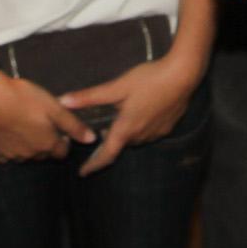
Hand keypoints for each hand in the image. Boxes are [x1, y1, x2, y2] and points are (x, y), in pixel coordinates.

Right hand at [0, 72, 96, 162]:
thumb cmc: (24, 99)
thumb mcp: (54, 108)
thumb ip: (73, 125)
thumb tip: (92, 139)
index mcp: (47, 144)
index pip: (61, 152)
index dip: (63, 141)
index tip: (59, 130)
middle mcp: (31, 154)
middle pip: (43, 153)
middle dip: (46, 143)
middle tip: (40, 124)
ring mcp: (12, 155)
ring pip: (25, 154)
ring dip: (28, 145)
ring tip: (24, 125)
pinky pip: (6, 154)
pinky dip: (10, 147)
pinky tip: (7, 132)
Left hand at [57, 54, 200, 176]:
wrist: (183, 75)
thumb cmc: (149, 79)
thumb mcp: (117, 86)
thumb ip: (90, 96)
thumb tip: (63, 102)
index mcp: (126, 128)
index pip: (106, 155)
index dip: (93, 166)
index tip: (82, 172)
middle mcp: (141, 136)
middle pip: (120, 144)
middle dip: (109, 140)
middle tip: (98, 129)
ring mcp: (156, 133)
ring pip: (134, 138)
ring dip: (125, 133)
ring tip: (118, 117)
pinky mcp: (167, 127)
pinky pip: (148, 133)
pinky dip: (139, 128)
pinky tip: (139, 111)